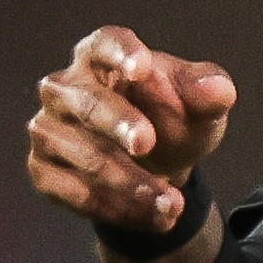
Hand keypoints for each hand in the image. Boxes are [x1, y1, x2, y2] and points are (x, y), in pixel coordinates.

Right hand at [27, 25, 235, 231]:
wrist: (160, 164)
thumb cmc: (173, 117)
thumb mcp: (201, 104)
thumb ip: (211, 92)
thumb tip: (218, 91)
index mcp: (102, 56)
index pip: (104, 44)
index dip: (120, 54)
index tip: (142, 67)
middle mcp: (66, 88)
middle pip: (85, 101)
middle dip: (116, 123)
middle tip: (148, 144)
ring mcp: (49, 129)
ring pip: (82, 154)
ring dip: (128, 182)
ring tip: (172, 204)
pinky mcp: (44, 170)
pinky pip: (74, 192)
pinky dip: (117, 208)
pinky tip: (152, 218)